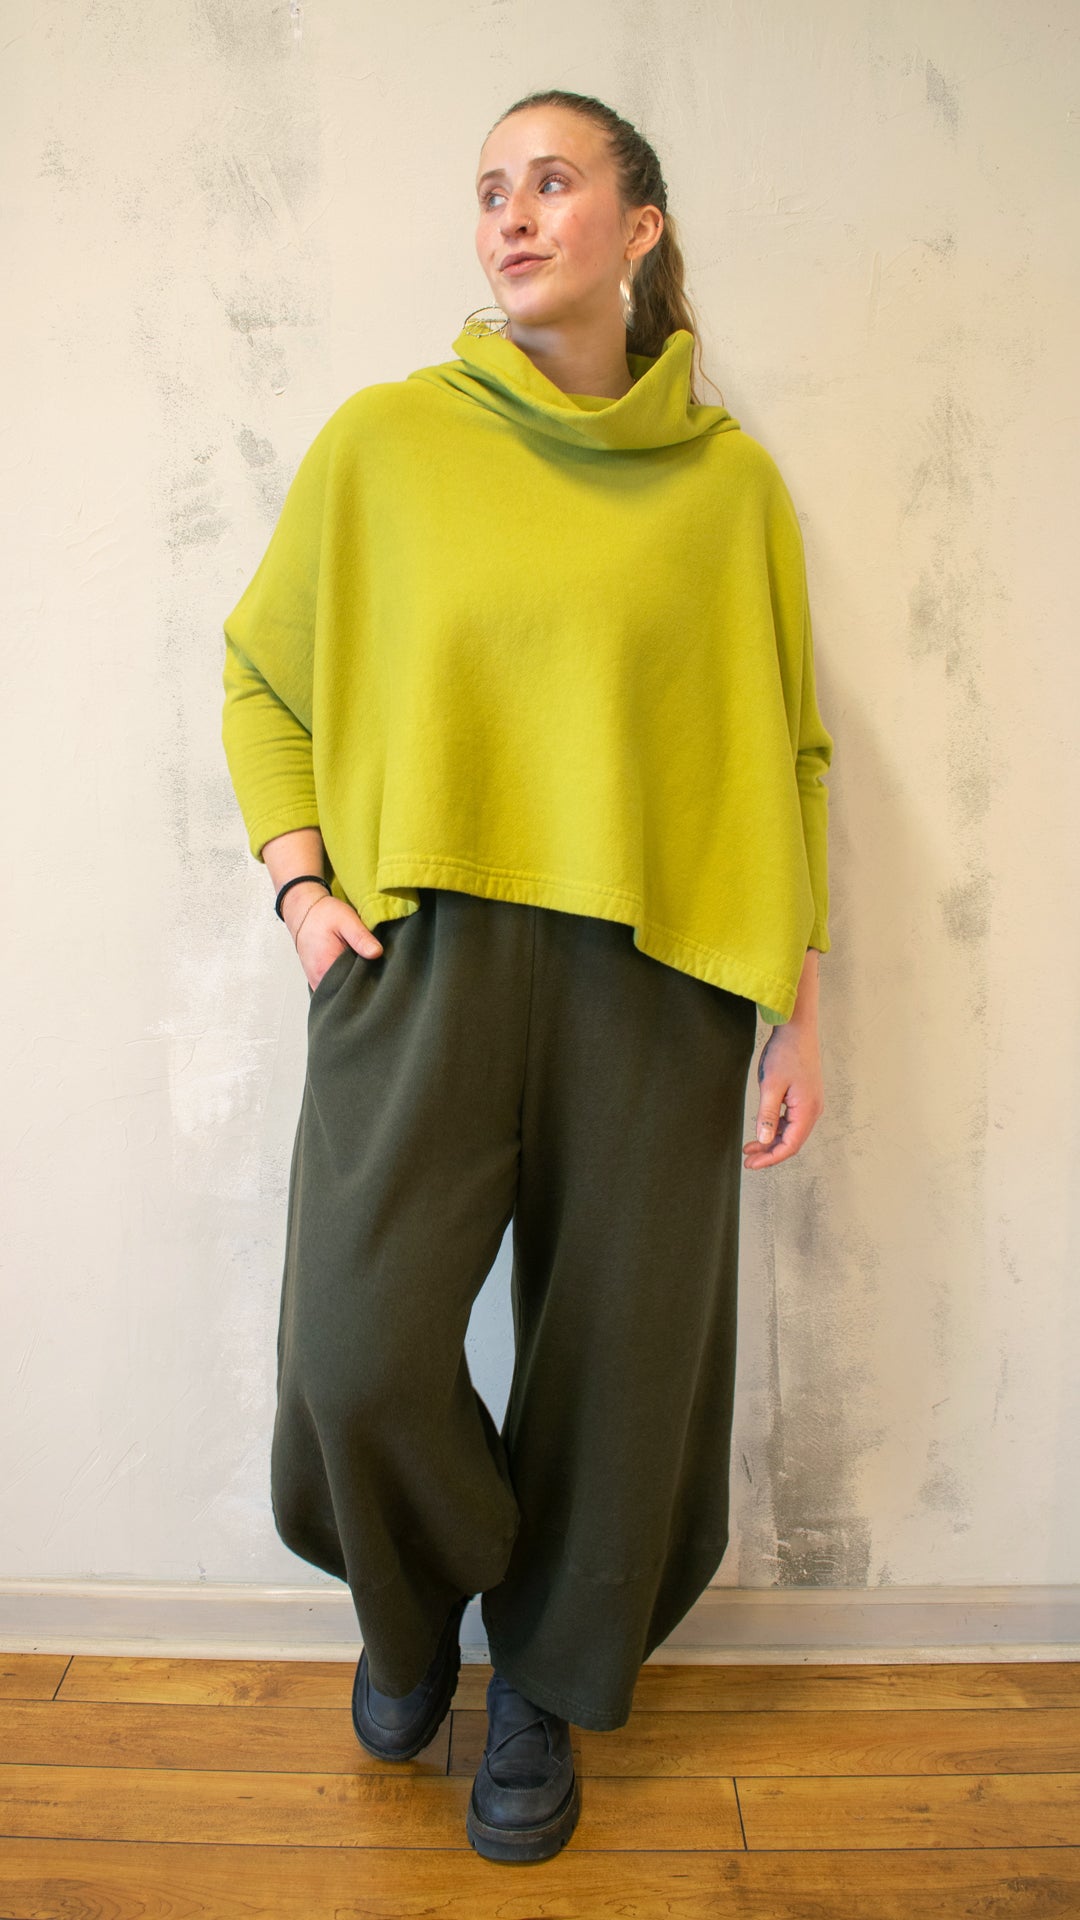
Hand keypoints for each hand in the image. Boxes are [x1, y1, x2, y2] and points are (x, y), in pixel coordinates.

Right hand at [283, 887, 383, 991]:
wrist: (305, 912)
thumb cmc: (323, 915)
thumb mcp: (346, 920)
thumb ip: (361, 937)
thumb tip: (377, 953)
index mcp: (326, 968)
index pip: (354, 988)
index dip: (369, 980)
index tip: (378, 970)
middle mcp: (319, 979)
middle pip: (347, 991)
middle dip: (362, 982)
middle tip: (371, 965)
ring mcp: (317, 981)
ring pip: (341, 990)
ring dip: (352, 981)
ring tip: (360, 964)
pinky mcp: (317, 979)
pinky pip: (334, 987)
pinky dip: (344, 980)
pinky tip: (350, 967)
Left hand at [742, 1018, 823, 1169]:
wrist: (797, 1029)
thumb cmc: (785, 1053)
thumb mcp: (771, 1085)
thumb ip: (767, 1115)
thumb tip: (764, 1140)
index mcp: (808, 1110)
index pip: (790, 1146)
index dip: (770, 1158)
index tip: (752, 1164)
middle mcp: (813, 1110)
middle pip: (792, 1142)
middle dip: (769, 1153)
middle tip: (748, 1161)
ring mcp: (810, 1104)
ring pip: (791, 1132)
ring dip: (771, 1142)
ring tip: (750, 1148)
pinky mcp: (805, 1097)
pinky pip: (791, 1120)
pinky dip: (776, 1128)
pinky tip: (762, 1130)